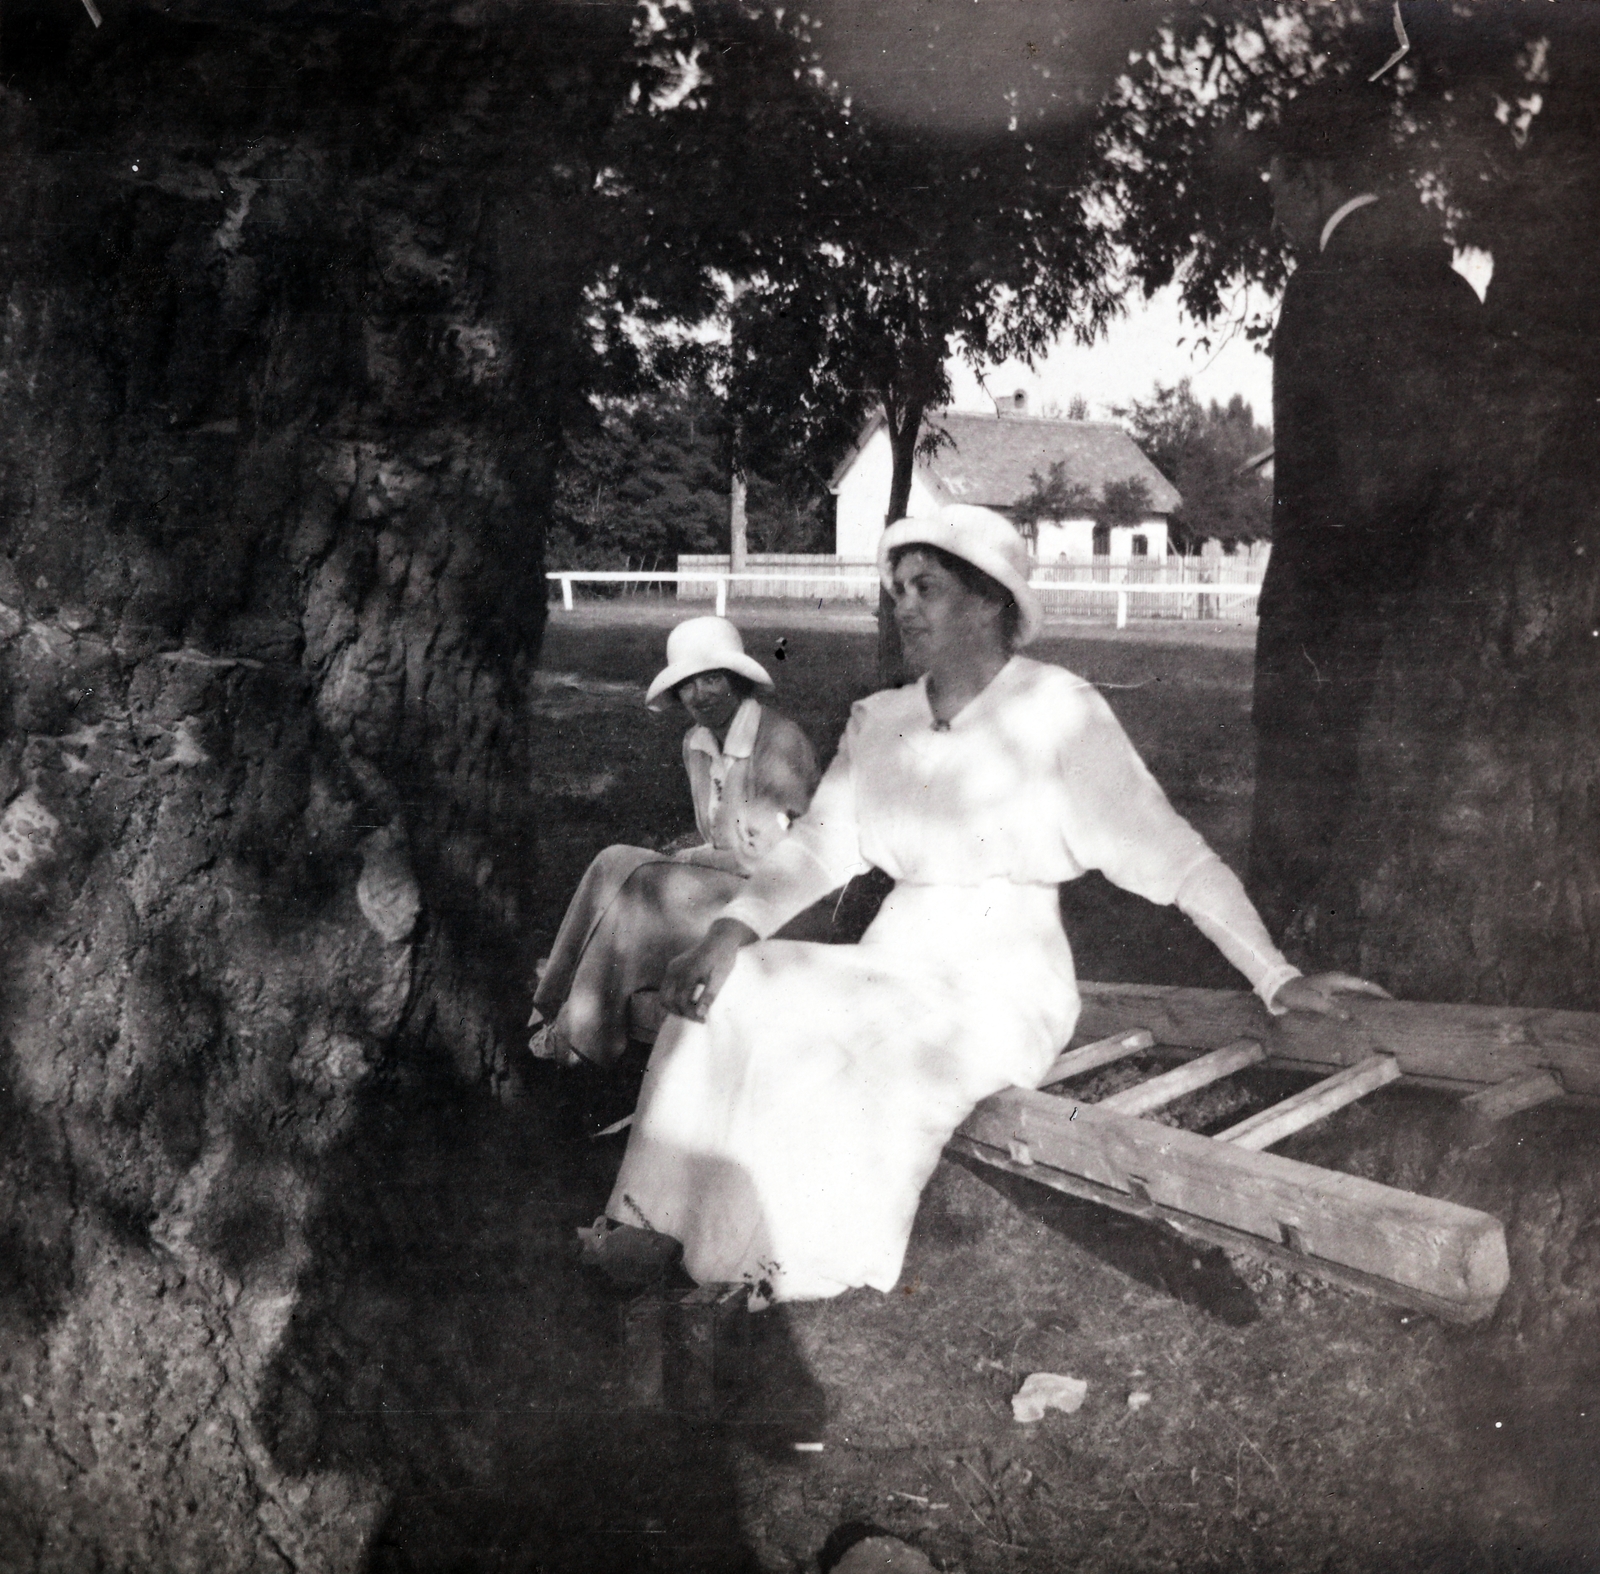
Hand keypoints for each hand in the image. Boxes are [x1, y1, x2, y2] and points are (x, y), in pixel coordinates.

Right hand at [659, 918, 756, 1021]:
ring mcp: (672, 967)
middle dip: (679, 1012)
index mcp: (686, 974)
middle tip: (697, 1017)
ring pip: (664, 994)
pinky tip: (690, 999)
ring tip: (693, 1010)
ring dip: (675, 1005)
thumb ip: (708, 996)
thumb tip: (700, 1014)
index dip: (690, 1014)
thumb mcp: (719, 979)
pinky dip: (674, 996)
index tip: (703, 1020)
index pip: (680, 1002)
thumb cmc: (722, 959)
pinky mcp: (673, 966)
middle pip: (666, 999)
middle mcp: (674, 970)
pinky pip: (667, 986)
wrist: (721, 939)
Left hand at [1274, 971, 1392, 1019]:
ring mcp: (1335, 985)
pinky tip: (1362, 1013)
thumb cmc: (1296, 994)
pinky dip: (1359, 1002)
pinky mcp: (1331, 991)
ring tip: (1382, 1012)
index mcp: (1338, 980)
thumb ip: (1330, 1009)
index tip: (1393, 1000)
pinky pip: (1350, 996)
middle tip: (1393, 1009)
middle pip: (1365, 987)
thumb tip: (1349, 1017)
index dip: (1380, 992)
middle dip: (1379, 996)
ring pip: (1358, 992)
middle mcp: (1339, 980)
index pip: (1365, 985)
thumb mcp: (1312, 1002)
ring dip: (1370, 1000)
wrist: (1281, 987)